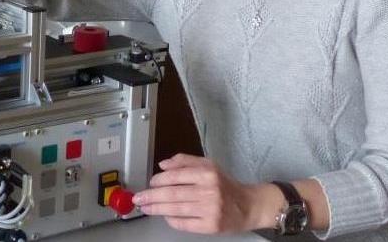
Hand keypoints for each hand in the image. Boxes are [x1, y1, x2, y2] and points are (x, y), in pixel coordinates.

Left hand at [132, 153, 280, 233]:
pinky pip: (184, 224)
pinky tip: (166, 216)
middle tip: (139, 198)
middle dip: (152, 196)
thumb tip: (163, 164)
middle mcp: (209, 191)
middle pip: (173, 194)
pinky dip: (172, 220)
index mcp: (208, 173)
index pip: (175, 176)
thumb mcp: (208, 165)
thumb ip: (185, 162)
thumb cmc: (225, 185)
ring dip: (157, 209)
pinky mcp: (211, 226)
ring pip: (176, 209)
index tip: (149, 183)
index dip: (158, 180)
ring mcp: (210, 210)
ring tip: (146, 208)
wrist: (249, 205)